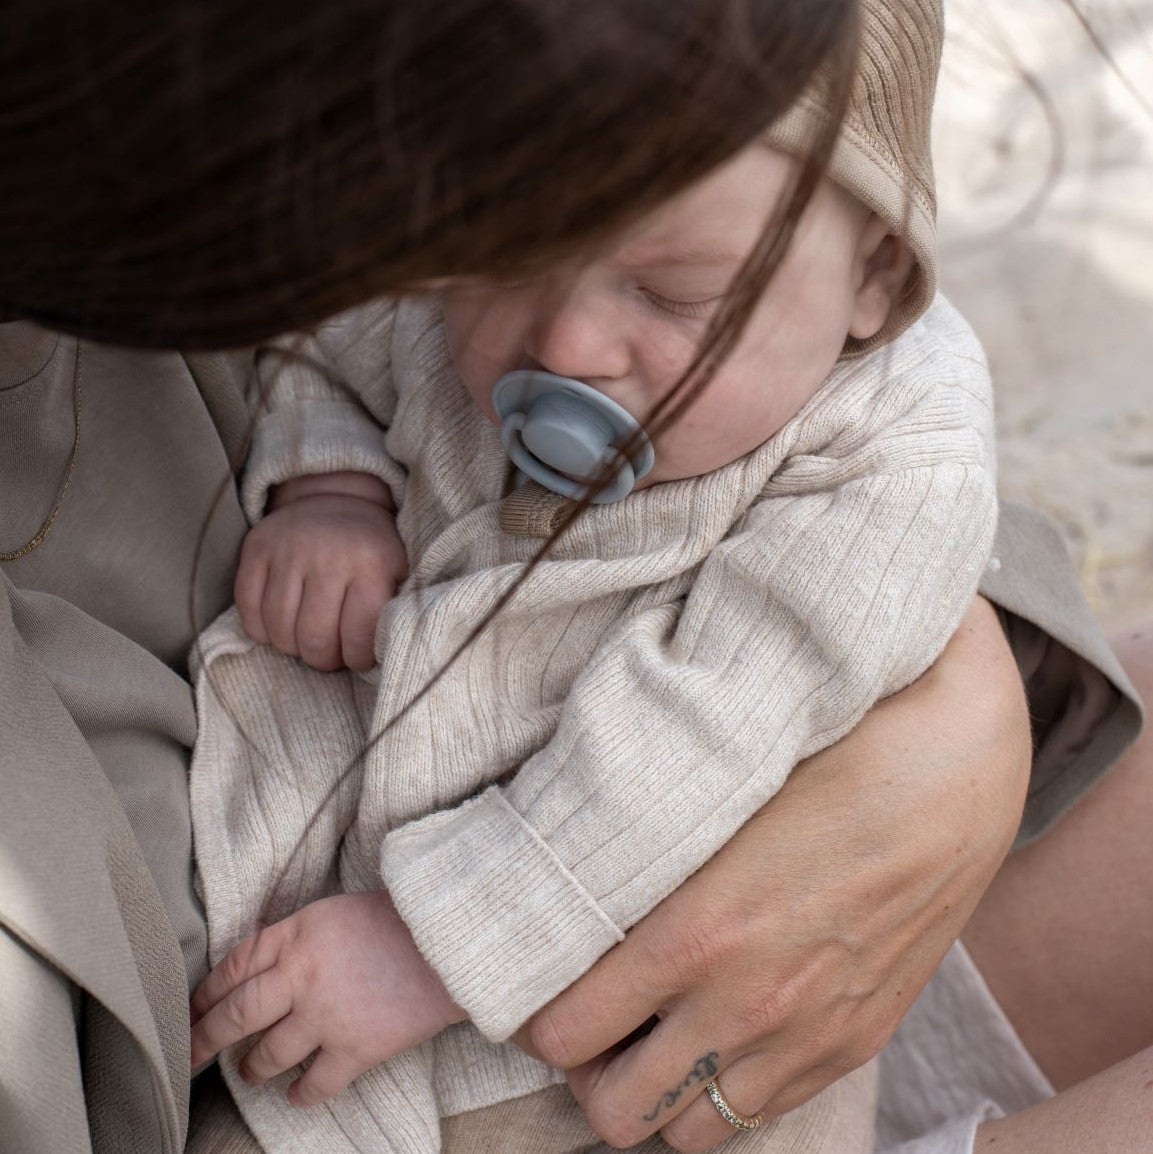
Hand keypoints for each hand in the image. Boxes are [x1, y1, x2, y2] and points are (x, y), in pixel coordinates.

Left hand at [190, 891, 465, 1106]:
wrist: (452, 940)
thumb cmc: (399, 919)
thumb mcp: (335, 912)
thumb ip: (295, 938)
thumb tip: (260, 966)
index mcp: (297, 935)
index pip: (234, 967)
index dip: (206, 992)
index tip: (192, 1009)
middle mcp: (302, 976)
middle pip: (235, 1015)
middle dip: (203, 1039)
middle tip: (186, 1057)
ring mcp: (326, 1016)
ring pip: (267, 1055)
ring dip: (253, 1068)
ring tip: (249, 1072)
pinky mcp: (355, 1049)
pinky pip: (313, 1084)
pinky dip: (300, 1094)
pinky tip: (295, 1095)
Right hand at [235, 471, 406, 670]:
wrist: (337, 498)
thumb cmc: (371, 548)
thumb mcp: (398, 572)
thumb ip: (391, 611)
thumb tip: (379, 655)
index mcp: (371, 564)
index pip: (360, 636)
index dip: (358, 658)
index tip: (357, 657)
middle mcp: (328, 556)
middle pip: (314, 637)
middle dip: (323, 659)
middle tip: (329, 655)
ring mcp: (288, 550)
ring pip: (279, 627)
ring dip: (292, 647)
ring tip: (306, 642)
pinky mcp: (257, 548)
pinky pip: (248, 606)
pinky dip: (261, 629)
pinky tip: (279, 629)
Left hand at [514, 596, 1031, 1149]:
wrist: (955, 764)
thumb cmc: (824, 755)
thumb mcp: (714, 794)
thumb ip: (641, 859)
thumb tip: (568, 882)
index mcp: (693, 932)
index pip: (563, 1032)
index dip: (534, 1014)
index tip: (539, 982)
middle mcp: (744, 1004)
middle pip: (614, 1113)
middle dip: (586, 1069)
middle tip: (591, 1015)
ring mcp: (805, 1037)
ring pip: (688, 1135)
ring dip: (656, 1093)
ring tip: (654, 1032)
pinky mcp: (854, 1044)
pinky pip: (763, 1115)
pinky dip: (724, 1093)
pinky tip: (722, 1032)